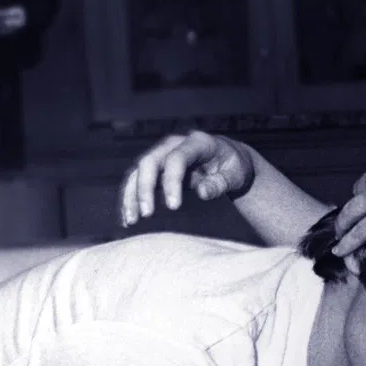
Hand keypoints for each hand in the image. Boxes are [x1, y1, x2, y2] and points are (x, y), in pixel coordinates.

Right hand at [119, 131, 254, 225]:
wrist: (228, 159)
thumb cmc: (234, 167)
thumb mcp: (236, 174)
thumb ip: (221, 183)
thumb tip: (202, 192)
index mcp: (197, 143)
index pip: (177, 159)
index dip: (172, 182)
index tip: (173, 207)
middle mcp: (175, 145)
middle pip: (150, 161)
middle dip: (145, 188)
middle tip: (147, 215)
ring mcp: (162, 154)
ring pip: (138, 171)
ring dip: (131, 195)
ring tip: (130, 221)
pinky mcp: (156, 169)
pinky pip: (137, 181)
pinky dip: (130, 198)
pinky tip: (128, 219)